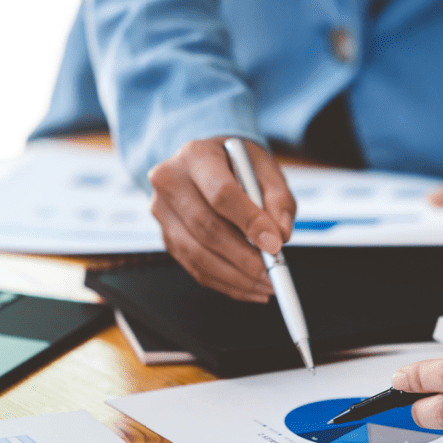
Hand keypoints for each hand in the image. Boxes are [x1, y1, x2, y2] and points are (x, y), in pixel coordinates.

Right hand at [148, 137, 295, 301]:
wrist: (203, 162)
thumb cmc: (235, 163)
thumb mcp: (263, 167)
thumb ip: (278, 198)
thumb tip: (280, 235)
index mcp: (196, 156)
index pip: (221, 194)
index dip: (249, 222)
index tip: (274, 244)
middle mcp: (171, 182)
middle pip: (206, 228)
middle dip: (244, 257)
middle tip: (272, 272)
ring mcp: (163, 212)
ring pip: (197, 254)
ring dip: (235, 277)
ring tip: (265, 284)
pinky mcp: (166, 237)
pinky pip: (194, 267)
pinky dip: (224, 283)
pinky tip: (248, 286)